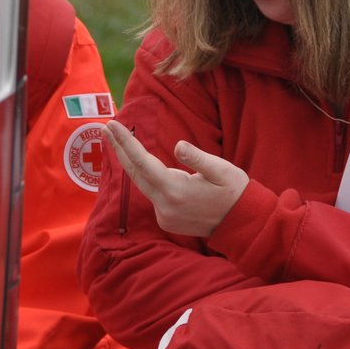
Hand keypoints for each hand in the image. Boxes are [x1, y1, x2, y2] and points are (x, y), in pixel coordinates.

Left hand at [104, 120, 248, 237]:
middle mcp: (165, 206)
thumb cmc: (235, 191)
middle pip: (134, 173)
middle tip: (107, 127)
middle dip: (119, 149)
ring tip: (119, 142)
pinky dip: (145, 178)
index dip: (125, 142)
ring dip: (129, 163)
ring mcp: (164, 216)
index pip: (142, 162)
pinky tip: (142, 165)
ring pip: (141, 184)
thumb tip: (178, 145)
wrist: (242, 223)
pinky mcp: (167, 220)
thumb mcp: (222, 170)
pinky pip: (151, 195)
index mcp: (176, 191)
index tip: (112, 125)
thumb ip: (198, 158)